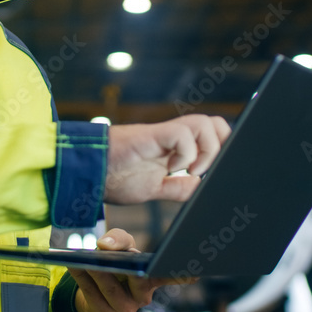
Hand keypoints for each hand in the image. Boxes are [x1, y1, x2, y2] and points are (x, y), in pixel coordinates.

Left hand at [70, 229, 196, 311]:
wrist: (94, 292)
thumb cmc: (115, 265)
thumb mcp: (120, 246)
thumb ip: (119, 238)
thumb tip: (105, 245)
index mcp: (153, 278)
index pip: (170, 276)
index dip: (181, 275)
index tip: (194, 272)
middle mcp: (143, 296)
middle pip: (138, 280)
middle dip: (125, 267)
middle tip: (108, 254)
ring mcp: (125, 310)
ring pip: (111, 288)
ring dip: (95, 271)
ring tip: (83, 258)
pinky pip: (92, 294)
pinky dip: (81, 277)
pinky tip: (73, 265)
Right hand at [104, 115, 230, 203]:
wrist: (88, 172)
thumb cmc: (114, 176)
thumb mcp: (155, 188)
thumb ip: (177, 187)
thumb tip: (201, 188)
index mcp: (176, 147)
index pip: (212, 134)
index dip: (224, 146)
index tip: (220, 169)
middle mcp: (173, 136)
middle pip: (214, 123)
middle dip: (221, 146)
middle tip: (207, 170)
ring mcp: (162, 134)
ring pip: (203, 123)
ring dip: (206, 151)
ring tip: (192, 170)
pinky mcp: (151, 136)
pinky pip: (181, 134)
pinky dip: (186, 154)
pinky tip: (173, 168)